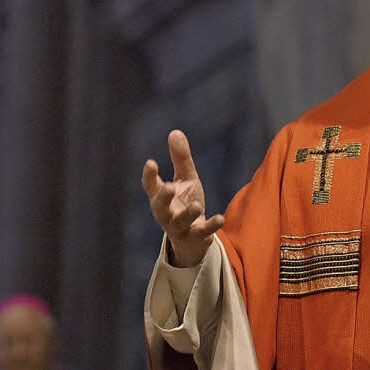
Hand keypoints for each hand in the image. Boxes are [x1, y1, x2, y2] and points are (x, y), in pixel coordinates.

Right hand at [142, 130, 224, 267]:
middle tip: (169, 188)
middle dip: (163, 198)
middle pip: (159, 207)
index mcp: (161, 197)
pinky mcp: (195, 237)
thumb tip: (175, 132)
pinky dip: (211, 227)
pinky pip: (202, 233)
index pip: (151, 186)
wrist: (193, 238)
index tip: (151, 163)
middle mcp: (166, 213)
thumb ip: (180, 159)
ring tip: (197, 205)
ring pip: (179, 222)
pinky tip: (220, 218)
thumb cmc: (185, 203)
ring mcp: (180, 227)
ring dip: (188, 213)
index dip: (149, 176)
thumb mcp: (186, 179)